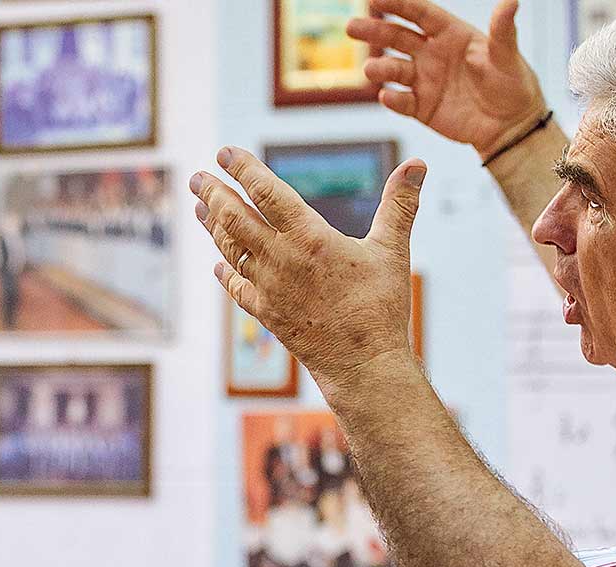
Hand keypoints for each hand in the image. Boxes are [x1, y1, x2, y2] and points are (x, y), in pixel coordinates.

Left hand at [190, 148, 425, 389]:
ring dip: (212, 225)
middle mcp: (281, 260)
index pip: (267, 192)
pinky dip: (225, 271)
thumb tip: (418, 164)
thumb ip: (400, 204)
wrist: (362, 365)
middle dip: (213, 193)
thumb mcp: (393, 251)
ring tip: (200, 206)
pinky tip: (218, 263)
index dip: (244, 169)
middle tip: (197, 177)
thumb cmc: (380, 308)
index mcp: (309, 238)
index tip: (226, 152)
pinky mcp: (267, 313)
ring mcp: (269, 288)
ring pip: (230, 249)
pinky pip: (237, 287)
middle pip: (235, 218)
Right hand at [348, 0, 546, 157]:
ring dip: (380, 68)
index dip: (398, 5)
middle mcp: (433, 54)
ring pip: (395, 69)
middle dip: (374, 32)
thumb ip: (503, 29)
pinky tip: (387, 97)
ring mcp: (425, 81)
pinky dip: (393, 100)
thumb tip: (512, 1)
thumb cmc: (513, 83)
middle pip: (397, 38)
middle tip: (351, 28)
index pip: (419, 14)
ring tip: (371, 70)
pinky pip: (402, 102)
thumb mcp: (508, 55)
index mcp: (451, 34)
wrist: (510, 125)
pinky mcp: (422, 108)